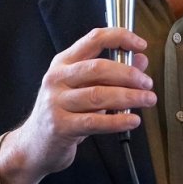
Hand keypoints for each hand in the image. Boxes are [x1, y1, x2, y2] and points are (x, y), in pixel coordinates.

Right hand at [0, 27, 156, 183]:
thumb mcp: (85, 86)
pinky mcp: (60, 126)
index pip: (94, 39)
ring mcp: (56, 102)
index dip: (120, 38)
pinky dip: (118, 120)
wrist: (35, 145)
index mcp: (64, 61)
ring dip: (129, 97)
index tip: (141, 44)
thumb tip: (141, 60)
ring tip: (147, 100)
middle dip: (129, 74)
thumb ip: (112, 71)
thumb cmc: (65, 110)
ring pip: (99, 95)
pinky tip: (133, 120)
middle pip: (99, 68)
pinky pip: (94, 121)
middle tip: (148, 83)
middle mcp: (57, 78)